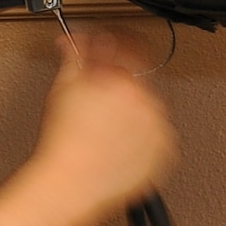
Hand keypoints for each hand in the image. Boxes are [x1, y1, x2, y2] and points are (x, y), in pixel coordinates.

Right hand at [32, 34, 174, 214]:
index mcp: (121, 80)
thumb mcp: (61, 89)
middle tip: (99, 94)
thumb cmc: (64, 143)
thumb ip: (73, 56)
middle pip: (140, 75)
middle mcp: (145, 100)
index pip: (129, 45)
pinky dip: (142, 135)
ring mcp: (157, 127)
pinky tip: (118, 142)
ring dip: (133, 109)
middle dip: (120, 80)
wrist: (71, 184)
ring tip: (106, 126)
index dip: (116, 41)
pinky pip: (157, 135)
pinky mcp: (164, 151)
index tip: (109, 44)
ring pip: (150, 106)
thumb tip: (74, 41)